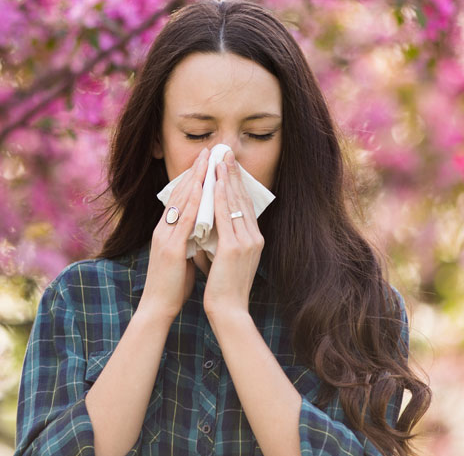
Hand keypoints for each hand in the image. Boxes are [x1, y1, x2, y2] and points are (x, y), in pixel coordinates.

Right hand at [140, 147, 208, 322]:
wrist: (158, 308)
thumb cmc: (172, 284)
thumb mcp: (182, 255)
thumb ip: (189, 239)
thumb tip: (203, 229)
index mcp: (166, 230)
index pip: (179, 198)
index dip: (192, 178)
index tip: (205, 162)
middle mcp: (162, 229)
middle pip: (178, 193)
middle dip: (194, 171)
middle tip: (207, 151)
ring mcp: (164, 237)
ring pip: (180, 201)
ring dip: (194, 179)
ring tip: (206, 161)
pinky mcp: (170, 249)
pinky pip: (183, 221)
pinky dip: (192, 203)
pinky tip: (201, 190)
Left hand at [203, 150, 263, 320]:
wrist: (229, 311)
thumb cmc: (224, 287)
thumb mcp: (225, 258)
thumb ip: (221, 240)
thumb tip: (209, 225)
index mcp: (254, 239)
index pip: (244, 205)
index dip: (236, 183)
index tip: (228, 165)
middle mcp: (254, 237)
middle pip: (242, 198)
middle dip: (233, 174)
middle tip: (226, 152)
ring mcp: (247, 242)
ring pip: (234, 203)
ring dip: (226, 179)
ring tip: (220, 159)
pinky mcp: (235, 248)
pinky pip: (226, 216)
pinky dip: (220, 197)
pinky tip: (215, 183)